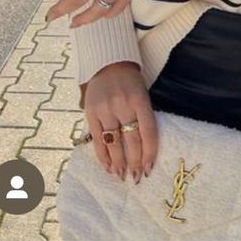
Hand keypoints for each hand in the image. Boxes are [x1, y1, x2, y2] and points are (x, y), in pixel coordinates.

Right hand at [85, 61, 158, 182]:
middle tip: (136, 178)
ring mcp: (105, 109)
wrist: (108, 62)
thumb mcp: (143, 94)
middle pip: (131, 140)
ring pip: (113, 143)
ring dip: (118, 163)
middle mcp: (122, 104)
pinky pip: (97, 139)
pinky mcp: (90, 112)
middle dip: (134, 162)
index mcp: (140, 99)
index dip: (150, 153)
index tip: (149, 169)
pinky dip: (102, 155)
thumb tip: (146, 149)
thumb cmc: (130, 82)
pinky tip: (107, 167)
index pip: (148, 132)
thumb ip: (143, 117)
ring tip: (121, 175)